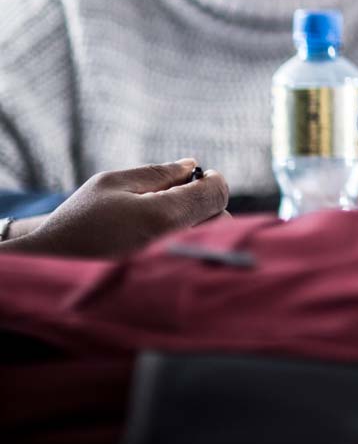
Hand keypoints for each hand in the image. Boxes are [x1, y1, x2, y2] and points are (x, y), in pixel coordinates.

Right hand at [4, 160, 229, 258]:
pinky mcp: (163, 277)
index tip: (202, 176)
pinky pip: (193, 254)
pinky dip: (191, 239)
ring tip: (168, 213)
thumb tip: (192, 166)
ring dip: (201, 222)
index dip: (213, 181)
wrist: (51, 263)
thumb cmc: (80, 218)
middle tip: (182, 194)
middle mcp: (172, 244)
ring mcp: (169, 265)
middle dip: (208, 202)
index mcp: (161, 216)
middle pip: (221, 220)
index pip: (214, 195)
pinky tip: (163, 232)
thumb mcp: (113, 183)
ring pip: (211, 240)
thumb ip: (158, 174)